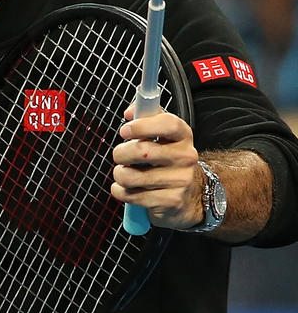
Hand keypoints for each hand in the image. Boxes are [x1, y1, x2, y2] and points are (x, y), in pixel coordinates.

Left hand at [111, 104, 203, 229]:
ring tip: (126, 174)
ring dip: (120, 175)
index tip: (124, 131)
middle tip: (121, 156)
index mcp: (183, 136)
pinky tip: (130, 189)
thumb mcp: (163, 134)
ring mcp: (180, 180)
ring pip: (130, 176)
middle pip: (142, 151)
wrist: (192, 194)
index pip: (168, 124)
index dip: (142, 126)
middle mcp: (185, 157)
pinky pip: (130, 195)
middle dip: (120, 153)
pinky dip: (121, 191)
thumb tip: (130, 112)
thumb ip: (146, 116)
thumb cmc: (168, 159)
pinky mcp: (170, 201)